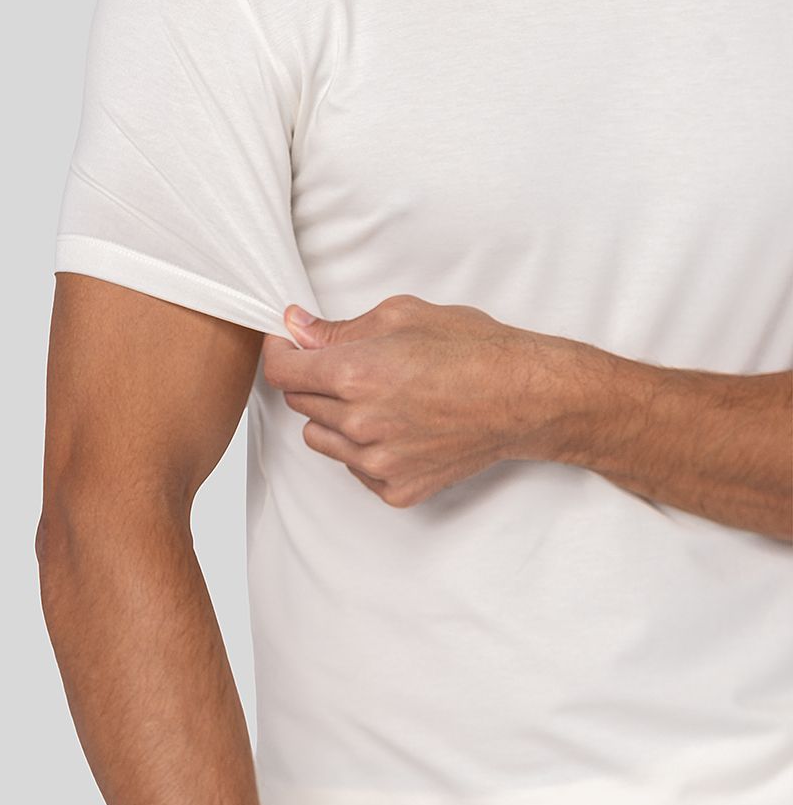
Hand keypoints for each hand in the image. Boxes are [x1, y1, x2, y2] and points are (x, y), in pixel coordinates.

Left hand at [261, 294, 580, 507]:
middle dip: (315, 380)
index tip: (288, 347)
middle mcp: (360, 423)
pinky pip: (354, 468)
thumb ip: (339, 328)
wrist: (524, 398)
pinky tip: (400, 427)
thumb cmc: (473, 350)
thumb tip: (296, 327)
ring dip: (335, 418)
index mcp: (355, 374)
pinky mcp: (396, 488)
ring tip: (379, 399)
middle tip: (353, 366)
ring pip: (321, 439)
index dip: (279, 353)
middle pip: (300, 404)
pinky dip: (365, 449)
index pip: (281, 372)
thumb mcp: (402, 316)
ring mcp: (377, 462)